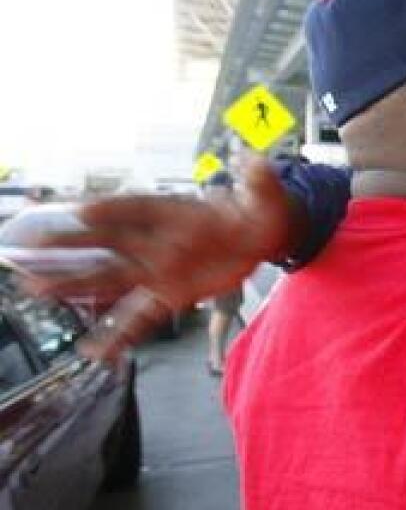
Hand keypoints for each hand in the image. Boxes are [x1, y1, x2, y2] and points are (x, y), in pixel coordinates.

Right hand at [23, 158, 290, 359]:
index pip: (139, 207)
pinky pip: (140, 316)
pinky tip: (94, 350)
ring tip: (38, 288)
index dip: (114, 208)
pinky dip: (119, 333)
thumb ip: (259, 180)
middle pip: (110, 241)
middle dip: (75, 244)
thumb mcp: (265, 195)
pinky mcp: (169, 295)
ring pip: (112, 278)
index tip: (85, 211)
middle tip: (36, 246)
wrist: (260, 235)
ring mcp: (159, 269)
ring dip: (78, 284)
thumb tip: (256, 160)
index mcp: (177, 211)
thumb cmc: (259, 209)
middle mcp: (159, 239)